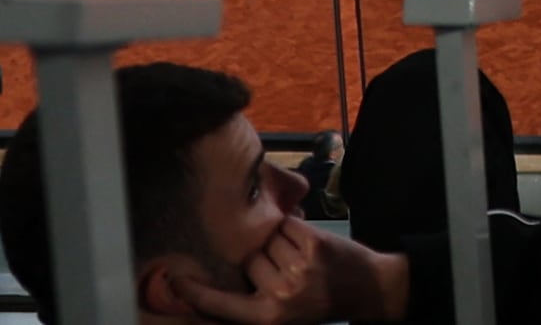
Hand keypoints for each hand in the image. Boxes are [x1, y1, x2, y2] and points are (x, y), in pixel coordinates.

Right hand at [158, 215, 326, 324]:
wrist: (366, 290)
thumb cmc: (318, 303)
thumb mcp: (281, 314)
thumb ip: (253, 298)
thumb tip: (225, 269)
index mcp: (266, 318)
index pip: (219, 305)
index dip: (195, 292)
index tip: (174, 278)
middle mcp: (279, 295)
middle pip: (246, 259)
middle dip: (258, 255)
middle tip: (280, 264)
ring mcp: (298, 268)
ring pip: (266, 238)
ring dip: (277, 240)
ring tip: (296, 254)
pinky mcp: (314, 244)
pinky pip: (286, 224)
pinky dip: (293, 228)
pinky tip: (305, 241)